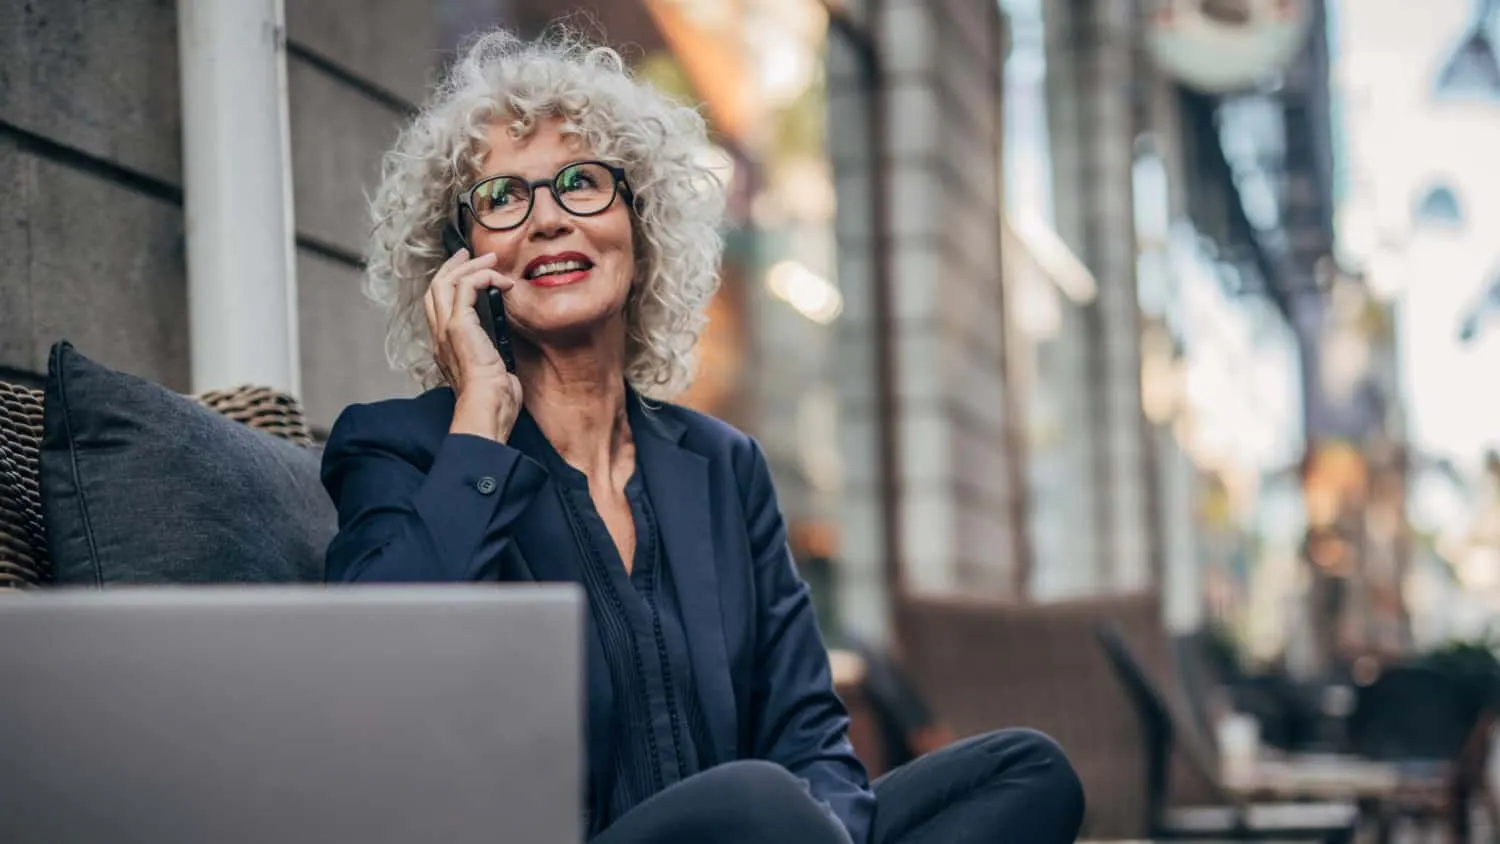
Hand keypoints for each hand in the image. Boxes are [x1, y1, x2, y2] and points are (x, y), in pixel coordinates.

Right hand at [425, 249, 521, 440]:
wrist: (486, 408)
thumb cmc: (493, 399)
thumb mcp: (492, 371)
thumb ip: (492, 355)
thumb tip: (503, 349)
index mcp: (444, 345)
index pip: (438, 304)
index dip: (450, 283)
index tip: (469, 271)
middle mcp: (439, 334)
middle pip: (436, 286)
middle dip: (454, 265)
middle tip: (472, 254)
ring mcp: (446, 329)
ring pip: (447, 281)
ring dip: (471, 266)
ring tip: (492, 261)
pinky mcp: (460, 325)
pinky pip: (467, 285)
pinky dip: (484, 276)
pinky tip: (502, 281)